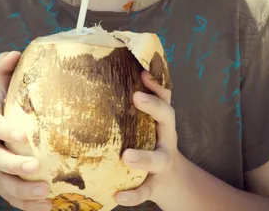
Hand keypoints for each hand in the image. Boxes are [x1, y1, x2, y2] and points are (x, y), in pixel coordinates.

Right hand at [0, 51, 51, 210]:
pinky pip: (11, 199)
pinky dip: (28, 205)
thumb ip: (6, 72)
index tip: (26, 134)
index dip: (6, 130)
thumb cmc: (5, 107)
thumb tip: (15, 52)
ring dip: (24, 192)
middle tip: (37, 167)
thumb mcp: (3, 89)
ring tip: (47, 193)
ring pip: (2, 184)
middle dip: (14, 166)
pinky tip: (48, 206)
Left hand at [114, 71, 177, 206]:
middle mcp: (166, 136)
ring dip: (144, 157)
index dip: (156, 82)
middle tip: (136, 96)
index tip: (143, 71)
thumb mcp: (145, 122)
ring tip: (126, 157)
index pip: (163, 95)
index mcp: (161, 118)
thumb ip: (130, 104)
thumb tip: (97, 75)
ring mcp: (163, 162)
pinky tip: (118, 196)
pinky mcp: (155, 185)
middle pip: (167, 117)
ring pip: (159, 159)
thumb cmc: (148, 141)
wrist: (170, 180)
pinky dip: (133, 195)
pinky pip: (146, 190)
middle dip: (154, 106)